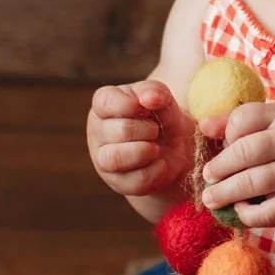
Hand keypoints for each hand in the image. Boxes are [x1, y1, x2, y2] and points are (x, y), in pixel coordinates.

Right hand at [88, 80, 195, 198]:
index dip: (129, 104)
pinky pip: (136, 180)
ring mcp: (104, 160)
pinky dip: (156, 172)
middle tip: (156, 130)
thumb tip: (149, 98)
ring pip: (117, 159)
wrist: (176, 149)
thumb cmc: (162, 118)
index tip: (147, 108)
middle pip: (119, 131)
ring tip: (156, 148)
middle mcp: (98, 132)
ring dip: (145, 151)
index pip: (104, 102)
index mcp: (104, 106)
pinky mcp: (118, 182)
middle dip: (147, 130)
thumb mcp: (163, 100)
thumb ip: (156, 92)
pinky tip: (161, 163)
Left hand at [198, 100, 274, 228]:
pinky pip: (269, 212)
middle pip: (246, 151)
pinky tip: (239, 210)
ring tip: (210, 198)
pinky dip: (249, 214)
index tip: (225, 145)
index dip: (228, 133)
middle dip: (220, 167)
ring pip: (254, 182)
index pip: (244, 118)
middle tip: (207, 177)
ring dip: (226, 192)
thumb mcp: (273, 122)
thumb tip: (203, 126)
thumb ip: (237, 120)